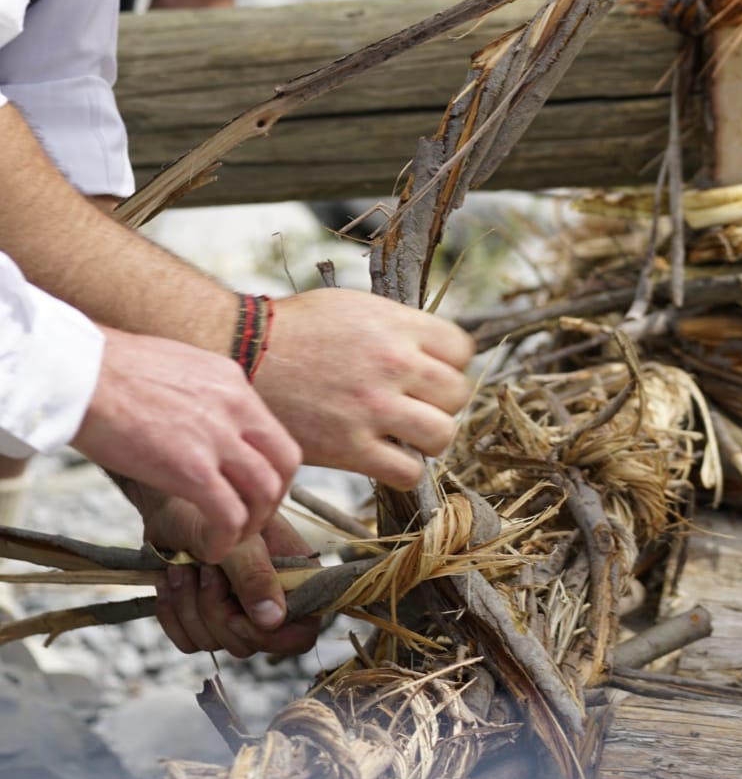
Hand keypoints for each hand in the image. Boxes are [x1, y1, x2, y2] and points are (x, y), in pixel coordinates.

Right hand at [74, 328, 300, 563]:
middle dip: (272, 500)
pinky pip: (230, 516)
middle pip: (285, 464)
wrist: (79, 373)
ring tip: (226, 539)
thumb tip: (200, 418)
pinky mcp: (191, 469)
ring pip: (266, 493)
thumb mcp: (177, 367)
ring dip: (252, 525)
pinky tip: (207, 549)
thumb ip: (201, 394)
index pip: (275, 435)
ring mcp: (217, 437)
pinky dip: (225, 541)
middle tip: (247, 520)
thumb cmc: (110, 370)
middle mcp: (236, 406)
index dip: (270, 471)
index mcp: (232, 382)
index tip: (248, 491)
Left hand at [142, 498, 319, 658]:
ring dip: (190, 607)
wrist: (170, 503)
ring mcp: (234, 610)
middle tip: (207, 571)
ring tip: (185, 567)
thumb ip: (256, 576)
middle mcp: (266, 599)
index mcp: (292, 578)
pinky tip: (171, 581)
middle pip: (249, 644)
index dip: (274, 638)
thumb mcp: (237, 539)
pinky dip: (173, 614)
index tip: (241, 617)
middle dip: (218, 612)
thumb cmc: (210, 510)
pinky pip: (188, 641)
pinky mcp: (202, 616)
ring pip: (214, 643)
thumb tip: (272, 620)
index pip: (301, 633)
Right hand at [255, 291, 473, 487]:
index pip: (462, 349)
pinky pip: (408, 471)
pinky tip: (385, 455)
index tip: (431, 372)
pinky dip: (404, 468)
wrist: (244, 353)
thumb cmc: (296, 328)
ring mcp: (373, 409)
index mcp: (396, 326)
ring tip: (406, 432)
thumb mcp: (355, 307)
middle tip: (417, 404)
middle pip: (458, 393)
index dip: (450, 363)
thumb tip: (430, 350)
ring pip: (442, 434)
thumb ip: (397, 327)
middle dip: (442, 400)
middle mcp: (392, 364)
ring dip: (429, 437)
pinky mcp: (351, 448)